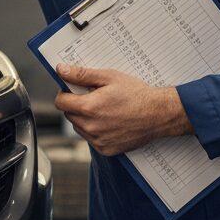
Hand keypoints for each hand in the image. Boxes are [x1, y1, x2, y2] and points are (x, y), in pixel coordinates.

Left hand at [53, 63, 192, 155]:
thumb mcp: (109, 77)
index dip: (66, 93)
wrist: (158, 114)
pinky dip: (96, 131)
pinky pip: (91, 139)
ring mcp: (98, 141)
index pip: (60, 102)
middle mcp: (91, 127)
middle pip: (69, 115)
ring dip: (85, 118)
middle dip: (76, 105)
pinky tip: (110, 121)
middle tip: (94, 97)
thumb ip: (81, 74)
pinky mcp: (106, 149)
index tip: (75, 90)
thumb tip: (61, 70)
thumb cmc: (136, 94)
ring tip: (104, 109)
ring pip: (79, 127)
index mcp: (88, 108)